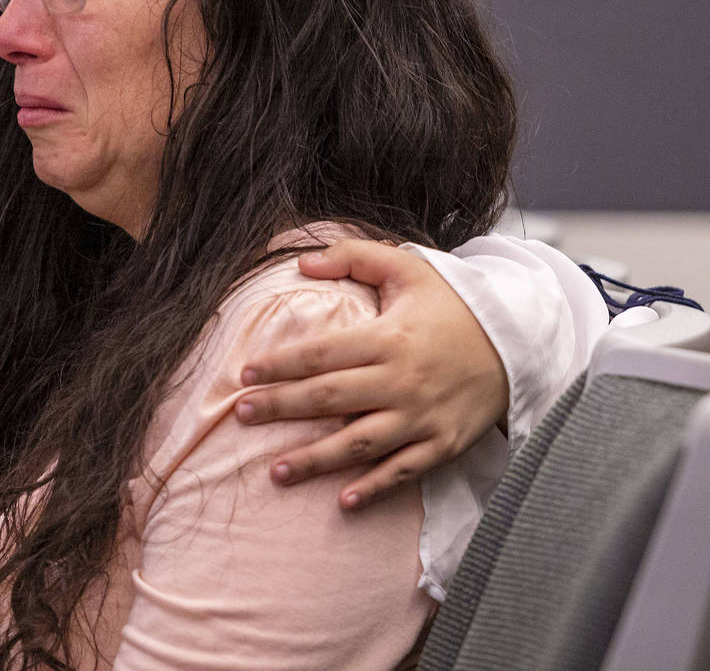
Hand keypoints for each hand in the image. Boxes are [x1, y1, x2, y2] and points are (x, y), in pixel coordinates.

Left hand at [235, 239, 508, 508]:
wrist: (516, 342)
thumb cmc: (450, 304)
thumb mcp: (406, 267)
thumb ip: (352, 256)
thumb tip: (301, 263)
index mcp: (389, 337)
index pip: (322, 353)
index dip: (281, 364)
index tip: (245, 375)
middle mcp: (402, 379)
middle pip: (331, 398)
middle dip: (282, 407)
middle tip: (242, 415)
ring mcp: (423, 416)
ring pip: (360, 442)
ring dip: (316, 459)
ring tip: (275, 471)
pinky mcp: (443, 443)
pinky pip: (404, 471)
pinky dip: (375, 487)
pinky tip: (343, 501)